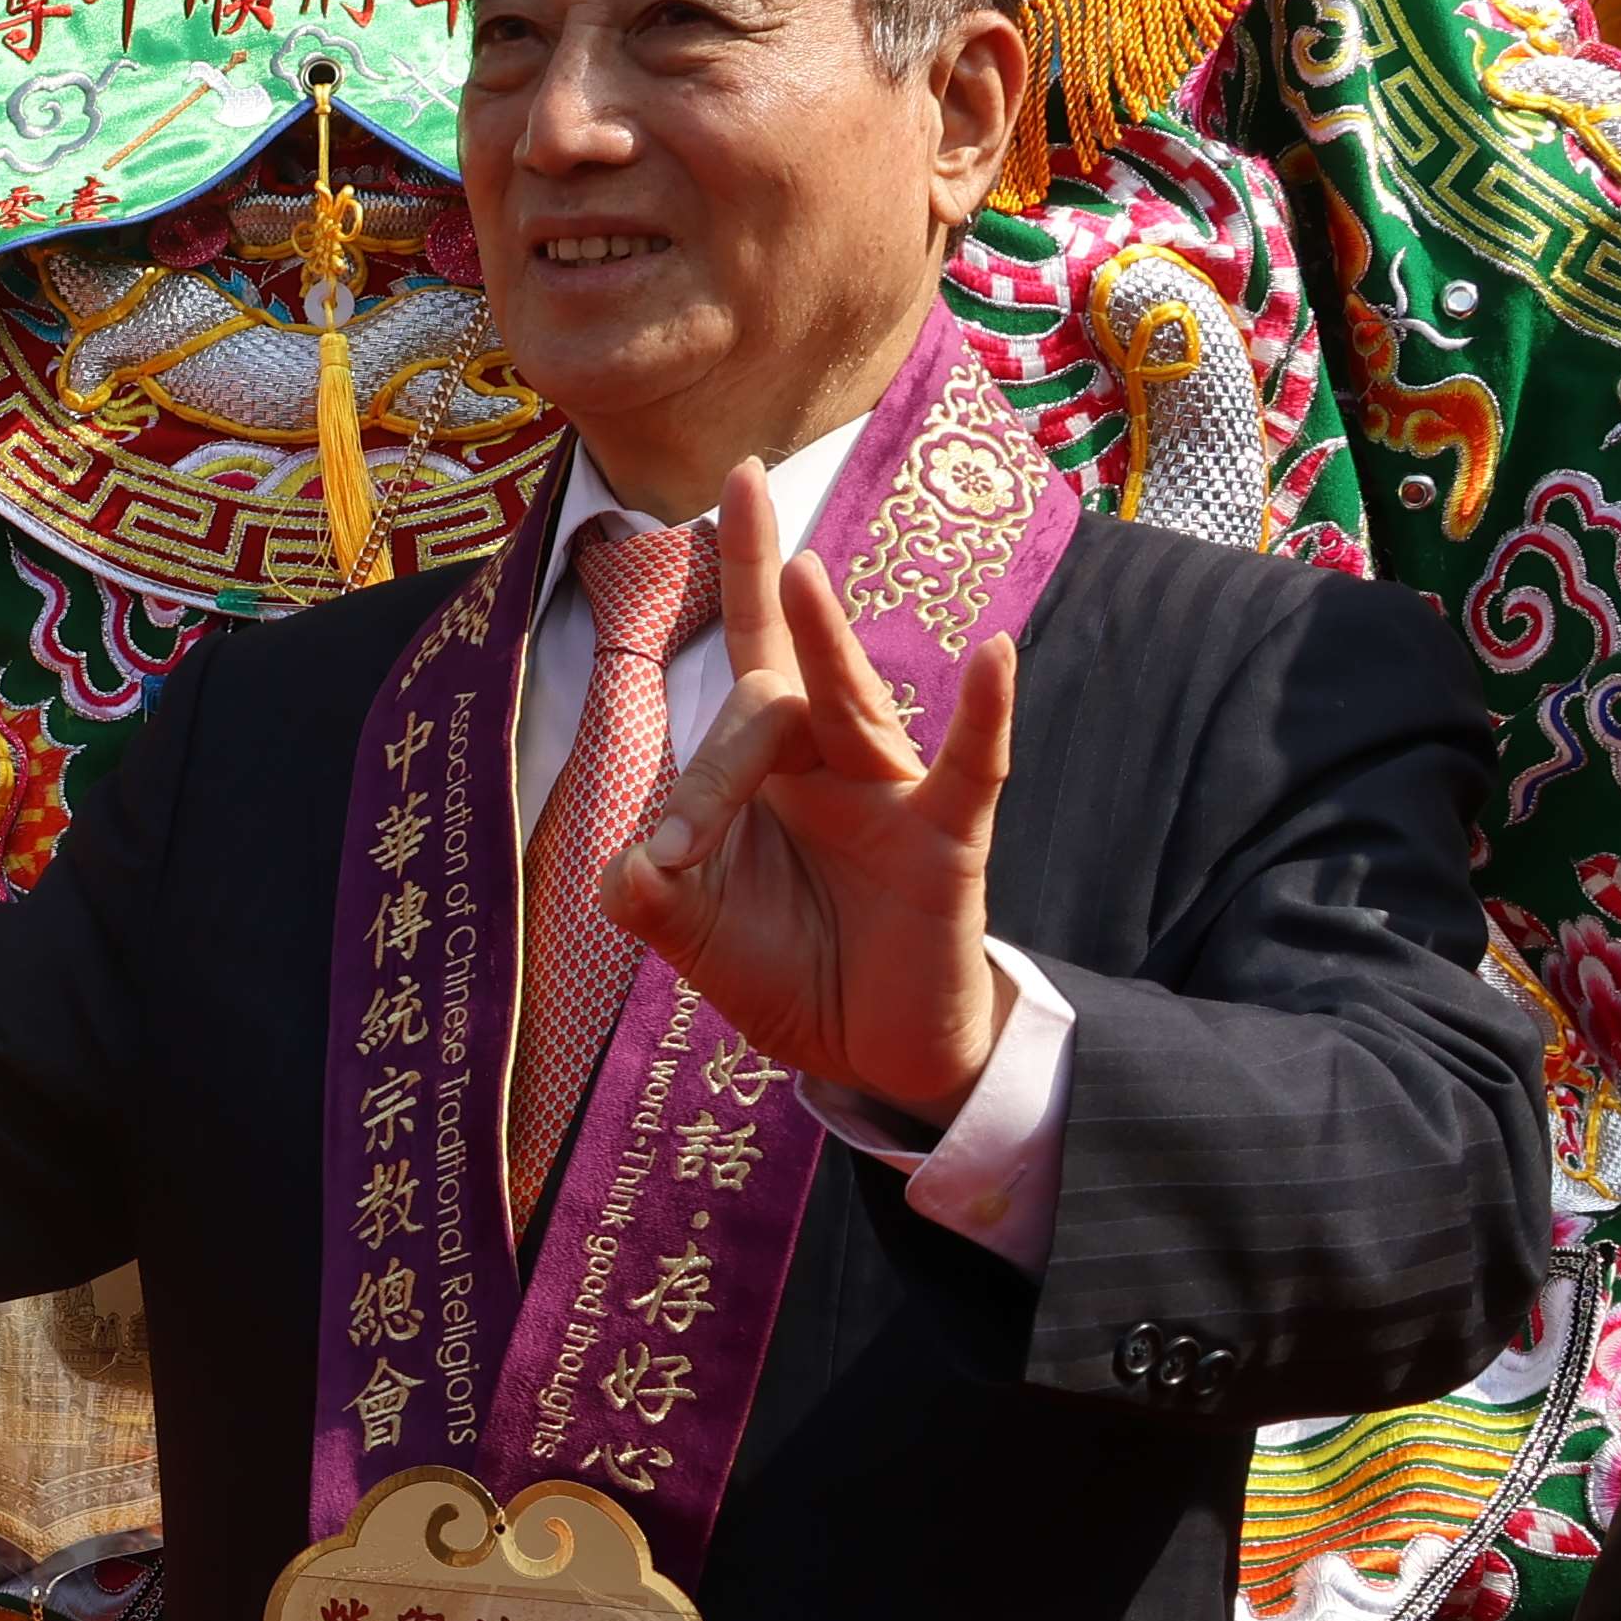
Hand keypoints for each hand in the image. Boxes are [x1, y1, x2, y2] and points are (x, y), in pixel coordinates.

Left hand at [601, 463, 1020, 1123]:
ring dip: (828, 640)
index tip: (658, 861)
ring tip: (796, 566)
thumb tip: (626, 869)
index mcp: (769, 767)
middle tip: (687, 788)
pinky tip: (993, 653)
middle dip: (722, 751)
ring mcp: (894, 791)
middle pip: (775, 694)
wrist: (873, 1055)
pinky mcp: (948, 839)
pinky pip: (972, 765)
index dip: (704, 680)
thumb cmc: (792, 975)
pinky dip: (986, 712)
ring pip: (854, 703)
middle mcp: (831, 758)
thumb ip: (659, 907)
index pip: (741, 668)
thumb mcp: (704, 943)